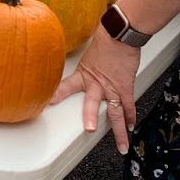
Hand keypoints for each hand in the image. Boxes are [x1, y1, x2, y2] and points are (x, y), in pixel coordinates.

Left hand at [50, 28, 139, 153]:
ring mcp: (112, 87)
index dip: (58, 94)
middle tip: (89, 130)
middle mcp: (97, 84)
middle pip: (92, 103)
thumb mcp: (87, 55)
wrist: (121, 34)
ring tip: (120, 145)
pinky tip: (131, 126)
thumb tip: (71, 65)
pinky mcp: (126, 86)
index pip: (67, 86)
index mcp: (83, 75)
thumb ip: (81, 67)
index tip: (48, 102)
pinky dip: (130, 116)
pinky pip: (128, 105)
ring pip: (115, 112)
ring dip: (118, 130)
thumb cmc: (105, 42)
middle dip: (90, 116)